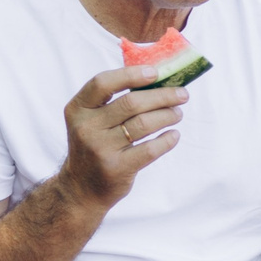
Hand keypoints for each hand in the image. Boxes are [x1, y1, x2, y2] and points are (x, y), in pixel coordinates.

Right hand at [58, 66, 186, 209]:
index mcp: (78, 109)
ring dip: (168, 116)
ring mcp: (100, 148)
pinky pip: (151, 149)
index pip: (103, 83)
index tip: (156, 73)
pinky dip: (167, 140)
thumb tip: (156, 78)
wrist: (81, 187)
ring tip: (177, 114)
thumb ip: (114, 100)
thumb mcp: (91, 120)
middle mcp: (86, 127)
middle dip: (163, 96)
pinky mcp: (117, 168)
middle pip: (132, 103)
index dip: (131, 75)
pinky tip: (174, 135)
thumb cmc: (95, 145)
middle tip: (182, 95)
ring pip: (144, 124)